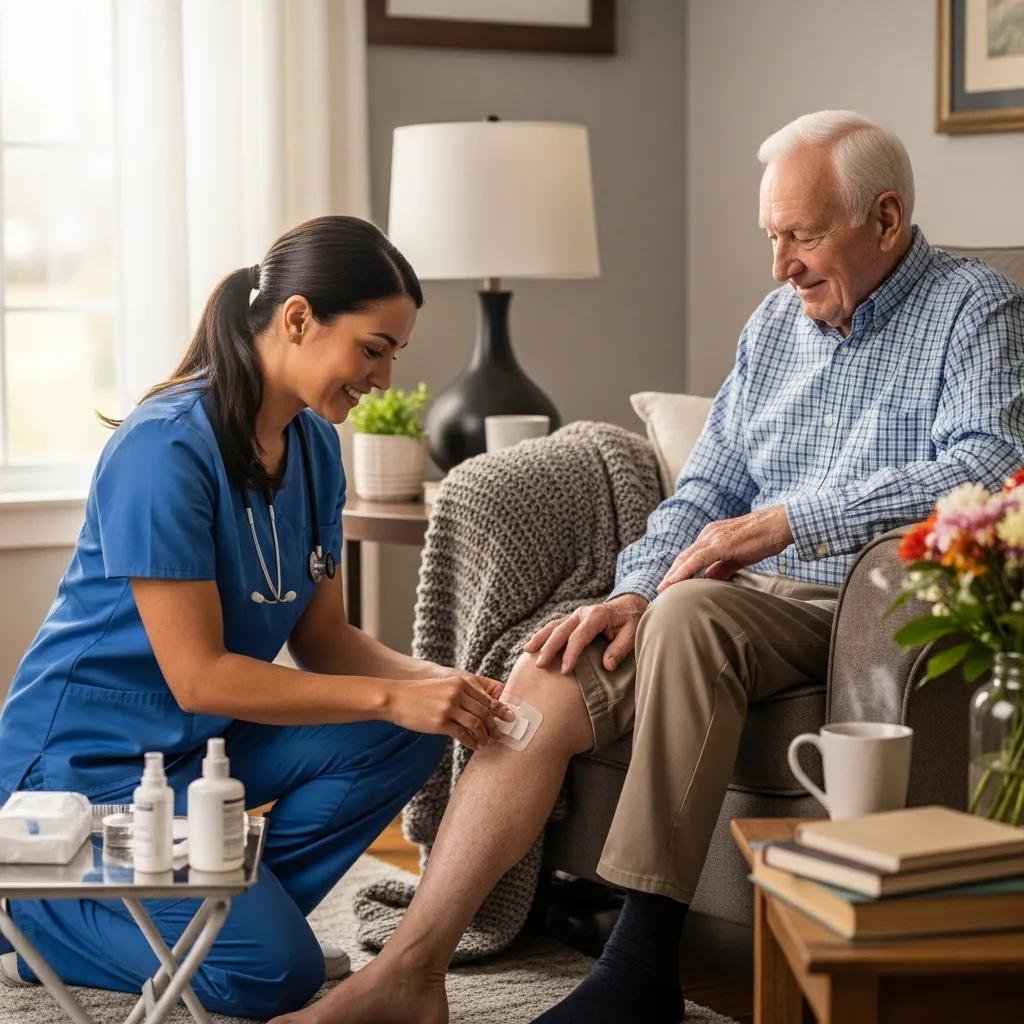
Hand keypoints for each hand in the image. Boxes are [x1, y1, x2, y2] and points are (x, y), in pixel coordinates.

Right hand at [382, 673, 515, 749]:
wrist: (395, 698)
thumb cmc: (419, 694)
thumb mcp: (444, 687)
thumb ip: (462, 695)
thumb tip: (483, 710)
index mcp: (460, 683)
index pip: (487, 699)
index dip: (500, 711)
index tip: (507, 720)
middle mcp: (457, 693)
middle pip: (485, 712)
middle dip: (494, 726)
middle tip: (498, 735)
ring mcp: (448, 708)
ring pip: (476, 724)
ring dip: (484, 736)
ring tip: (486, 742)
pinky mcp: (440, 723)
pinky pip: (463, 734)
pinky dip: (472, 742)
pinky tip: (474, 745)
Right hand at [523, 593, 648, 674]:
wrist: (629, 606)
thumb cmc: (631, 622)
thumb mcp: (633, 634)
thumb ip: (620, 649)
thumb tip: (607, 665)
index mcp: (597, 616)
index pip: (580, 636)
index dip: (571, 653)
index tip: (565, 670)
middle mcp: (582, 613)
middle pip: (561, 630)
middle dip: (549, 647)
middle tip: (540, 665)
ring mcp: (575, 615)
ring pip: (553, 626)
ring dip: (540, 638)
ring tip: (528, 651)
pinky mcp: (571, 620)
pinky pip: (554, 626)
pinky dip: (542, 636)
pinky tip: (532, 646)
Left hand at [657, 505, 792, 591]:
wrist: (781, 524)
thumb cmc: (764, 539)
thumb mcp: (739, 557)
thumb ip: (723, 567)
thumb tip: (709, 579)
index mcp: (712, 536)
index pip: (690, 555)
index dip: (678, 570)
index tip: (669, 585)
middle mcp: (708, 534)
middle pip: (684, 557)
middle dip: (671, 574)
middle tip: (660, 590)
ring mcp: (713, 537)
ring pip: (686, 558)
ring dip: (673, 574)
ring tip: (662, 589)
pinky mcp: (720, 543)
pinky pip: (697, 559)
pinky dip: (683, 571)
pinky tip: (675, 582)